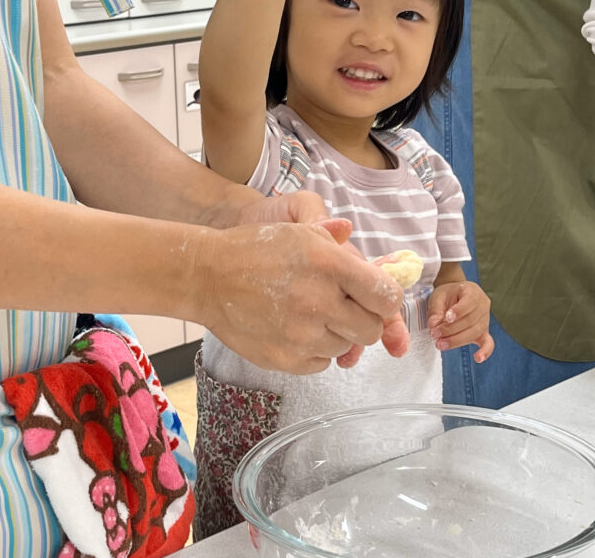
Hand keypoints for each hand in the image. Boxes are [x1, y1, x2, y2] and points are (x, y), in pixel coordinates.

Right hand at [195, 220, 404, 373]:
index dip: (386, 298)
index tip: (376, 296)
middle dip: (364, 318)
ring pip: (346, 346)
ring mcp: (303, 335)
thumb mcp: (300, 231)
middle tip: (344, 307)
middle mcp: (320, 302)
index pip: (386, 296)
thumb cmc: (256, 249)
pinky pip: (321, 363)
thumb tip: (366, 244)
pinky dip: (315, 350)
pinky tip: (295, 328)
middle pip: (371, 329)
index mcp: (329, 265)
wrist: (208, 276)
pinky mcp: (286, 360)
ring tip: (310, 313)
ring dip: (336, 332)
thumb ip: (339, 243)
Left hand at [427, 281, 493, 363]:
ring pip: (474, 333)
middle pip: (470, 321)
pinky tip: (478, 358)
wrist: (456, 296)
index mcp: (473, 292)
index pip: (470, 302)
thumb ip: (436, 308)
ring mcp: (485, 321)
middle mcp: (483, 306)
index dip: (458, 311)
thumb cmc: (448, 295)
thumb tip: (433, 324)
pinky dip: (485, 352)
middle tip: (435, 334)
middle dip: (450, 330)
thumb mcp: (439, 295)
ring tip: (440, 344)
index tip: (446, 318)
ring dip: (456, 340)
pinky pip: (489, 343)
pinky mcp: (484, 333)